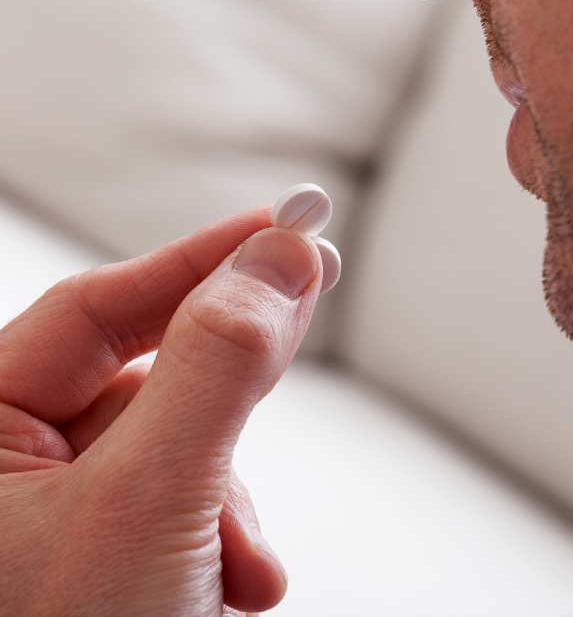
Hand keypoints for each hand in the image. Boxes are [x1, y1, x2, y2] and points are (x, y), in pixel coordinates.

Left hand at [0, 206, 321, 615]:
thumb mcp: (150, 504)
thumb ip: (217, 371)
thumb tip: (280, 261)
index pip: (101, 306)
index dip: (199, 259)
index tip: (283, 226)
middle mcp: (17, 458)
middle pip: (149, 364)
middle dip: (233, 364)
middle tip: (309, 297)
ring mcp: (74, 501)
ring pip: (183, 438)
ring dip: (233, 487)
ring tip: (241, 563)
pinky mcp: (125, 537)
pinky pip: (193, 493)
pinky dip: (229, 529)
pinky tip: (237, 581)